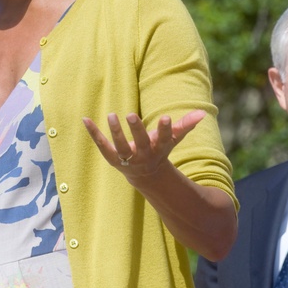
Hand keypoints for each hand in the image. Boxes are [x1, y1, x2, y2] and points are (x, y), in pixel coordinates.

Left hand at [82, 110, 205, 179]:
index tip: (165, 117)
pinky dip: (94, 133)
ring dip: (115, 132)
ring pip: (121, 146)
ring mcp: (127, 158)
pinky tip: (85, 119)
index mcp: (159, 148)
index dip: (164, 129)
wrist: (145, 174)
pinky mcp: (112, 158)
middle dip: (136, 129)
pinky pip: (102, 145)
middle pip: (140, 142)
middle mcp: (143, 154)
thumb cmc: (159, 149)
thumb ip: (185, 125)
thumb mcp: (172, 138)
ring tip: (111, 115)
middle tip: (130, 114)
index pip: (163, 138)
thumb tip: (202, 113)